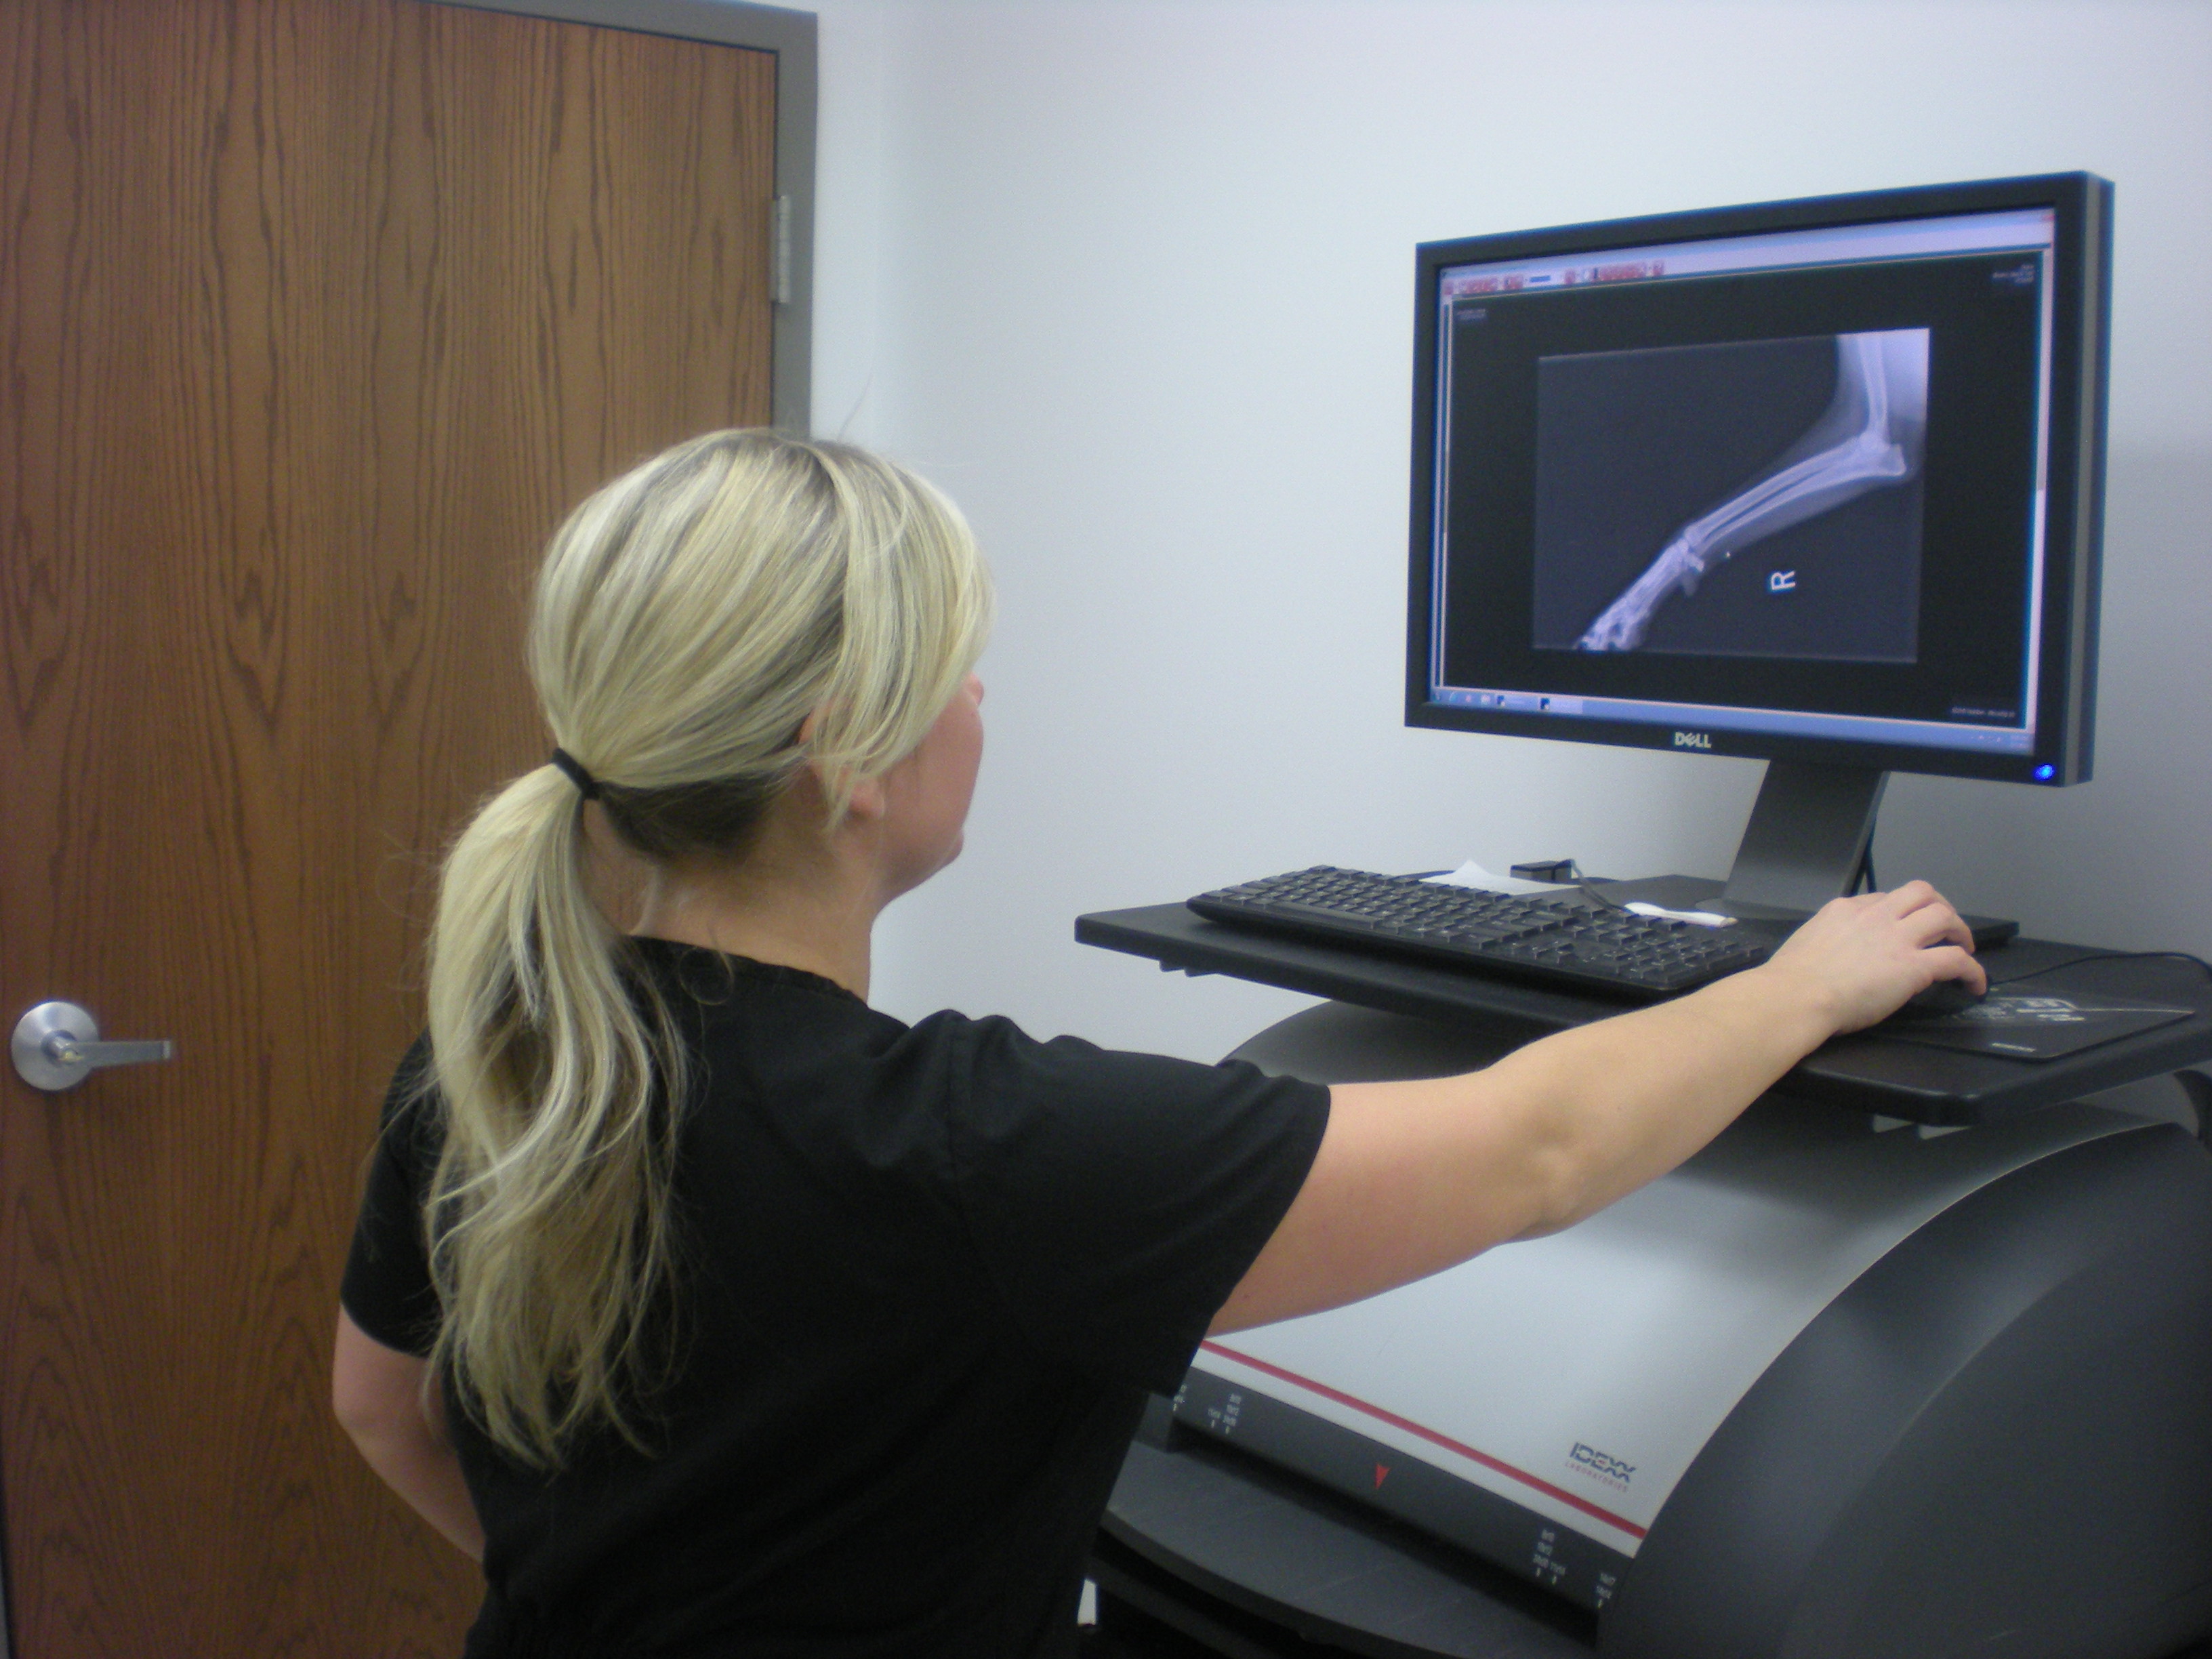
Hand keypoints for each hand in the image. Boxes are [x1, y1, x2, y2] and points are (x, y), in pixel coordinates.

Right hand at [1756, 881, 1985, 1035]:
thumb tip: (1833, 953)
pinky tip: (1974, 984)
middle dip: (1939, 906)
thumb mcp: (1807, 942)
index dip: (1900, 911)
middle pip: (1921, 892)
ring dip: (1960, 930)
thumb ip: (1827, 939)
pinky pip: (1957, 960)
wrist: (1796, 995)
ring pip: (1944, 915)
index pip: (1884, 898)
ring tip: (1965, 947)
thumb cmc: (1791, 979)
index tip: (1903, 927)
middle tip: (1945, 927)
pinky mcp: (1915, 966)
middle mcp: (1876, 916)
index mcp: (1845, 910)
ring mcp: (1897, 938)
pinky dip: (1973, 971)